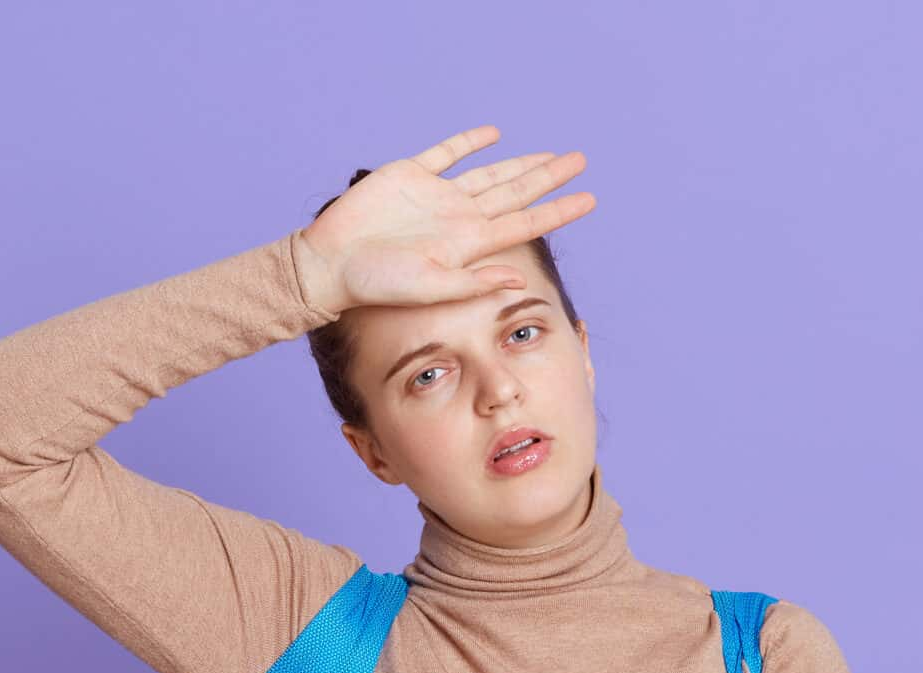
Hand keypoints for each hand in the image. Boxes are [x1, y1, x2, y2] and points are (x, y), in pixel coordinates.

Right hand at [294, 123, 595, 319]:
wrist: (331, 264)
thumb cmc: (376, 285)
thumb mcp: (429, 287)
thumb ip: (474, 281)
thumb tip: (518, 277)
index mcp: (468, 243)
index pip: (525, 223)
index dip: (558, 211)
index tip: (591, 199)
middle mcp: (459, 217)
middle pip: (516, 192)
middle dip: (549, 177)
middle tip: (581, 161)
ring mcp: (436, 195)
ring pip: (490, 173)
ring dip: (521, 162)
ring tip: (551, 154)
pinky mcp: (409, 174)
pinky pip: (446, 154)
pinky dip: (469, 142)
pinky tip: (493, 135)